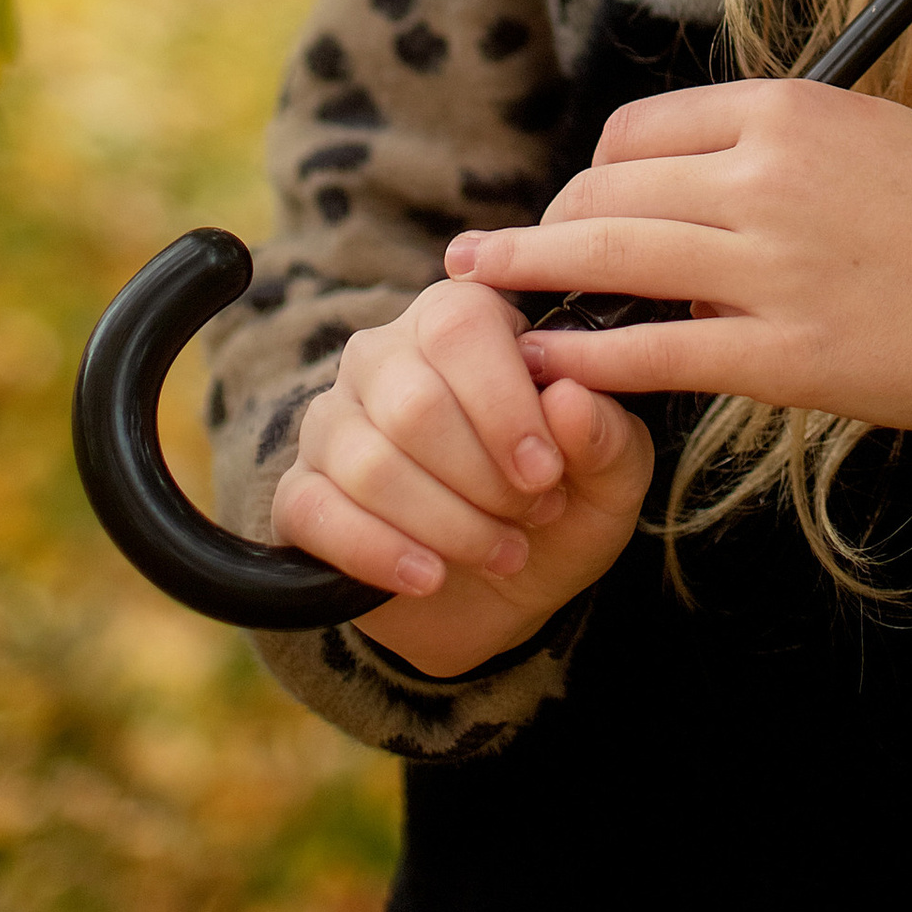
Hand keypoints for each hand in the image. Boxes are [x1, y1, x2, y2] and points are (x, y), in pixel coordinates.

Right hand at [269, 278, 653, 677]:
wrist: (504, 593)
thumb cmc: (560, 504)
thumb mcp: (611, 475)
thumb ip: (605, 433)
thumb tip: (568, 397)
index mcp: (459, 318)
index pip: (459, 326)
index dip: (504, 404)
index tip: (545, 472)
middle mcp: (384, 355)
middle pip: (414, 402)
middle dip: (482, 477)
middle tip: (531, 515)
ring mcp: (332, 422)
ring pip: (371, 463)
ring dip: (447, 523)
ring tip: (500, 550)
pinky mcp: (300, 492)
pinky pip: (317, 512)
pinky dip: (381, 553)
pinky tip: (429, 576)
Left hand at [443, 78, 911, 449]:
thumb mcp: (871, 135)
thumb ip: (776, 150)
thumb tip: (689, 187)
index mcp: (789, 111)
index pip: (638, 130)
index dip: (591, 172)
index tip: (575, 203)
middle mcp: (769, 177)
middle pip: (607, 193)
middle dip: (545, 227)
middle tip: (506, 255)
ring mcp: (772, 269)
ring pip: (609, 262)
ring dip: (529, 277)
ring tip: (476, 289)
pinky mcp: (782, 358)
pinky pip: (653, 355)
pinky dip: (587, 360)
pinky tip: (547, 367)